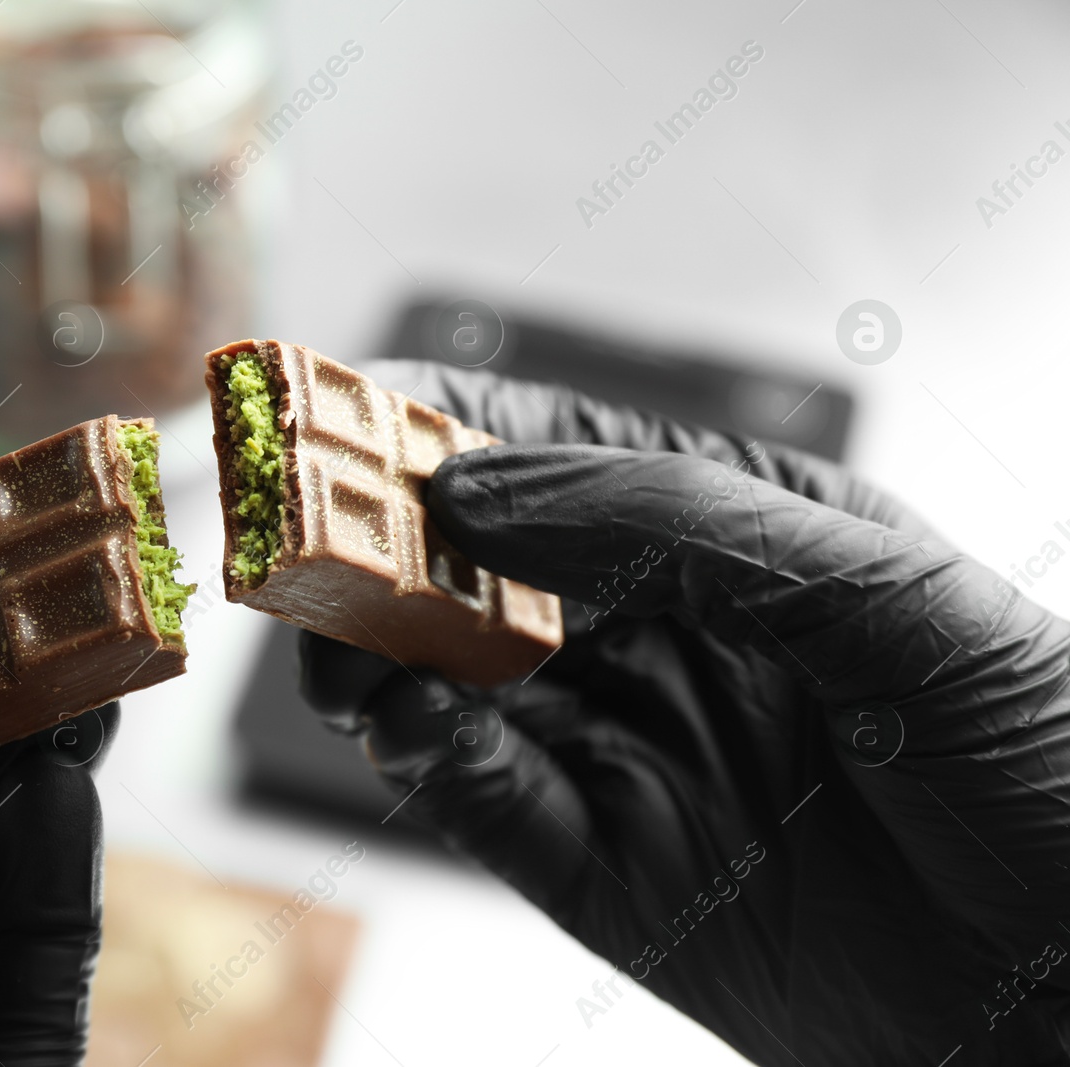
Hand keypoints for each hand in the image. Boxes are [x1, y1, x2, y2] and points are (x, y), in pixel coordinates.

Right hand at [302, 361, 1069, 1066]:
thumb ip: (671, 522)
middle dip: (379, 545)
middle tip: (302, 543)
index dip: (439, 427)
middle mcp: (658, 629)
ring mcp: (626, 746)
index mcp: (730, 533)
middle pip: (475, 564)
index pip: (553, 453)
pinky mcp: (603, 867)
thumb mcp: (879, 593)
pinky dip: (425, 759)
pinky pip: (483, 800)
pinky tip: (411, 724)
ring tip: (343, 644)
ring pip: (453, 680)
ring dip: (379, 653)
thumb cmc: (1044, 758)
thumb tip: (473, 487)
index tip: (342, 419)